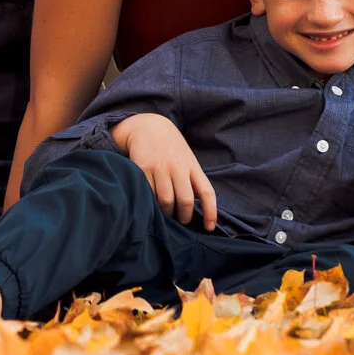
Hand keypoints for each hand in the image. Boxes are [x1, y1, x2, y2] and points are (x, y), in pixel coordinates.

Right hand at [111, 113, 215, 227]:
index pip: (207, 192)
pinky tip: (152, 202)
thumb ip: (192, 180)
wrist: (148, 127)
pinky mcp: (143, 168)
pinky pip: (149, 193)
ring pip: (166, 201)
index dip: (211, 212)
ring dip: (166, 213)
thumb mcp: (187, 159)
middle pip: (185, 201)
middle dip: (184, 217)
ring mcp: (160, 168)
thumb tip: (196, 209)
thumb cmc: (171, 149)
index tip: (210, 227)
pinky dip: (151, 202)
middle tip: (181, 220)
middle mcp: (178, 167)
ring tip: (166, 213)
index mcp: (192, 166)